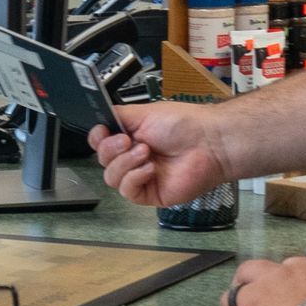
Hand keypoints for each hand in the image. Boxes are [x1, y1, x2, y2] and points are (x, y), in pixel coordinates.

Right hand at [88, 100, 231, 209]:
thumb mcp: (144, 113)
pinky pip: (128, 191)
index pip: (101, 142)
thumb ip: (118, 116)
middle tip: (127, 140)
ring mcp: (141, 176)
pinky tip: (149, 168)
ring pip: (111, 178)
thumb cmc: (186, 125)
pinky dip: (135, 177)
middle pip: (103, 161)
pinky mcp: (150, 193)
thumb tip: (101, 117)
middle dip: (111, 149)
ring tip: (145, 152)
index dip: (97, 138)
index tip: (102, 131)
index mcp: (131, 136)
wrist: (209, 142)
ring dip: (125, 163)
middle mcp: (134, 157)